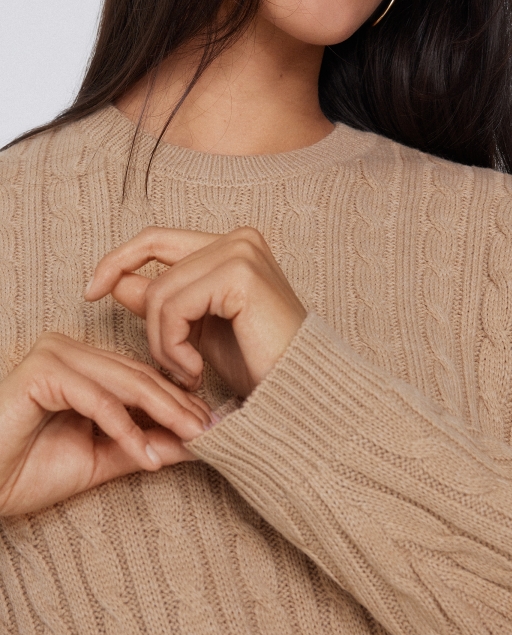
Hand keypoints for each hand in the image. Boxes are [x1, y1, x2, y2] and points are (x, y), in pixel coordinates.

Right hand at [0, 334, 213, 515]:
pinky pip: (96, 399)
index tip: (214, 428)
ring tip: (193, 439)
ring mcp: (53, 356)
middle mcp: (70, 351)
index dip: (181, 403)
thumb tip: (195, 443)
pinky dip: (123, 428)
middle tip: (213, 432)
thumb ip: (145, 447)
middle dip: (180, 407)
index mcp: (84, 364)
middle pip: (140, 377)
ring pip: (124, 383)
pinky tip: (145, 455)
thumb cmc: (30, 472)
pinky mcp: (40, 372)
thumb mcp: (103, 459)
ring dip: (163, 414)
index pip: (145, 378)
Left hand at [85, 226, 307, 397]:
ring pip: (160, 292)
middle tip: (172, 368)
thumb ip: (162, 302)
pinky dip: (174, 346)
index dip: (117, 260)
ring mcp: (241, 251)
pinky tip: (198, 372)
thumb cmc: (259, 368)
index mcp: (233, 246)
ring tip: (189, 375)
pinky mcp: (239, 273)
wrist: (299, 396)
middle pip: (154, 267)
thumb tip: (116, 281)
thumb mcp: (198, 333)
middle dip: (150, 324)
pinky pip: (173, 305)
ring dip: (163, 344)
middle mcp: (239, 238)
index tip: (89, 291)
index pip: (156, 239)